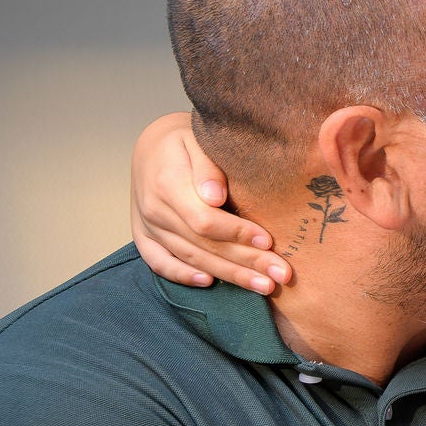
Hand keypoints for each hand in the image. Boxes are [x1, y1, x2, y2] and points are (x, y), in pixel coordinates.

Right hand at [130, 111, 293, 294]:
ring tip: (263, 287)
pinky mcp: (144, 237)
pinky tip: (209, 283)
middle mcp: (155, 209)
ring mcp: (147, 226)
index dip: (238, 234)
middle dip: (246, 263)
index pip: (205, 220)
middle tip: (281, 276)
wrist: (152, 145)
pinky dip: (182, 276)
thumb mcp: (196, 138)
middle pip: (203, 245)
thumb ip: (207, 166)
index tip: (268, 242)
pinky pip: (159, 263)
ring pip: (190, 258)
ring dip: (228, 275)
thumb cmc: (185, 139)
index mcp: (167, 183)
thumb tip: (215, 196)